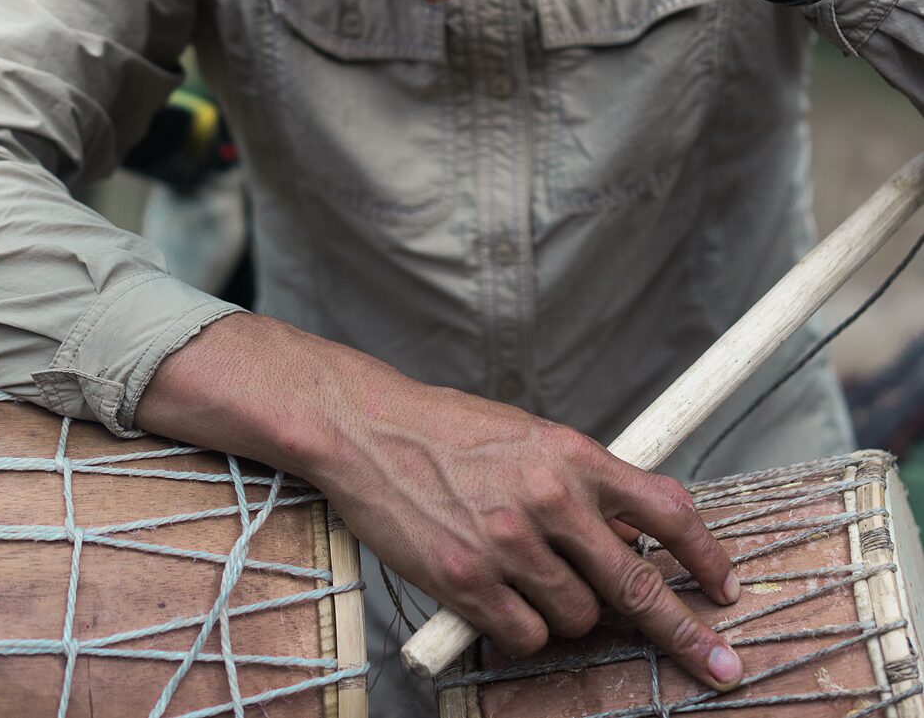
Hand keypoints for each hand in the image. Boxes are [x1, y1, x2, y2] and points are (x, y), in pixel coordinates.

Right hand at [136, 313, 742, 690]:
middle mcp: (549, 499)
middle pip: (638, 585)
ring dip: (568, 612)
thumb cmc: (451, 431)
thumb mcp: (531, 436)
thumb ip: (586, 481)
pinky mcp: (467, 582)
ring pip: (578, 617)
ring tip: (528, 574)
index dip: (706, 556)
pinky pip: (526, 637)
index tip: (725, 589)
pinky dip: (520, 628)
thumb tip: (640, 531)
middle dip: (686, 633)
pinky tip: (497, 594)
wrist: (369, 430)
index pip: (665, 509)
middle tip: (720, 665)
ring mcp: (508, 544)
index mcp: (571, 454)